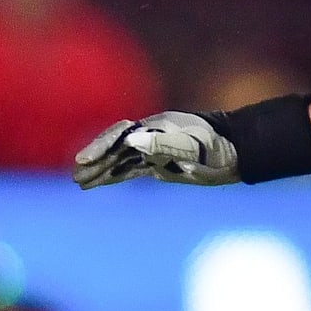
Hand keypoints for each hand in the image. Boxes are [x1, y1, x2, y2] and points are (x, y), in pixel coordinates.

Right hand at [71, 112, 237, 187]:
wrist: (234, 153)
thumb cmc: (215, 148)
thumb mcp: (191, 146)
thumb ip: (162, 143)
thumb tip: (132, 140)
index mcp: (154, 127)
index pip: (120, 134)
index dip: (101, 146)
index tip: (84, 160)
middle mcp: (150, 136)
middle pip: (115, 148)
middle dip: (95, 161)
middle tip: (76, 175)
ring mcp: (152, 150)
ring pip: (119, 161)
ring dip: (100, 171)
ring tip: (80, 183)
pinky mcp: (157, 164)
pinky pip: (129, 170)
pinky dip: (113, 177)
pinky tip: (98, 184)